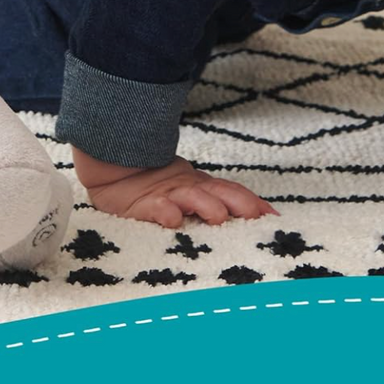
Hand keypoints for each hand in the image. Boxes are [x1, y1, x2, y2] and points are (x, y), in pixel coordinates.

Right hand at [74, 147, 277, 227]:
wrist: (110, 165)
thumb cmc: (151, 184)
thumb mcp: (187, 191)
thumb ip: (217, 199)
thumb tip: (262, 213)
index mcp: (201, 186)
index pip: (233, 192)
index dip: (253, 202)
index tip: (274, 217)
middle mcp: (188, 188)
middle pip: (218, 192)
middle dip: (238, 202)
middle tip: (255, 215)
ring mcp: (165, 194)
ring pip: (190, 197)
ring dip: (206, 205)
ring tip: (217, 215)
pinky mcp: (140, 203)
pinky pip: (154, 207)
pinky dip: (165, 212)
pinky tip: (173, 219)